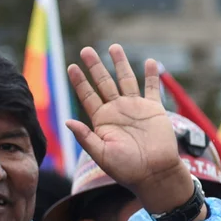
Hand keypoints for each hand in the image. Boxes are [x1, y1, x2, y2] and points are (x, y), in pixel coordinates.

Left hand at [66, 44, 203, 218]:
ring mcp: (135, 108)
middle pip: (103, 83)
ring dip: (120, 63)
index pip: (87, 96)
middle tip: (86, 49)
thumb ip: (85, 137)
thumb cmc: (126, 169)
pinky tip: (150, 62)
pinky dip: (152, 76)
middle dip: (95, 66)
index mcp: (102, 120)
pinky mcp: (153, 110)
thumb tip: (67, 121)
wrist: (153, 174)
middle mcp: (116, 111)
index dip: (79, 82)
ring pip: (126, 80)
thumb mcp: (101, 154)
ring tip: (113, 47)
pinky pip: (152, 89)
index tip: (71, 67)